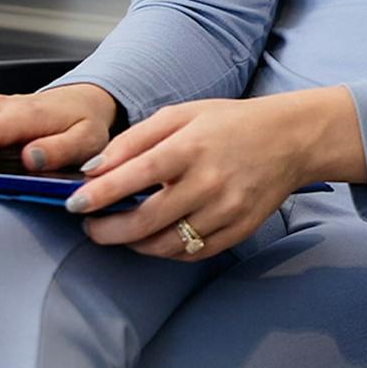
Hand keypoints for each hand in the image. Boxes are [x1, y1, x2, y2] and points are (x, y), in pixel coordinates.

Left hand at [72, 87, 361, 261]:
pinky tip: (156, 237)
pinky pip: (193, 253)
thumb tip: (95, 170)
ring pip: (167, 245)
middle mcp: (210, 181)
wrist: (290, 139)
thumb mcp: (181, 114)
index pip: (137, 175)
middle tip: (91, 226)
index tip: (75, 203)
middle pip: (147, 221)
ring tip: (121, 232)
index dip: (100, 194)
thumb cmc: (229, 123)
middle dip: (108, 230)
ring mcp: (227, 210)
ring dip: (134, 244)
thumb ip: (135, 139)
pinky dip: (167, 251)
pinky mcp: (240, 229)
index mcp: (193, 146)